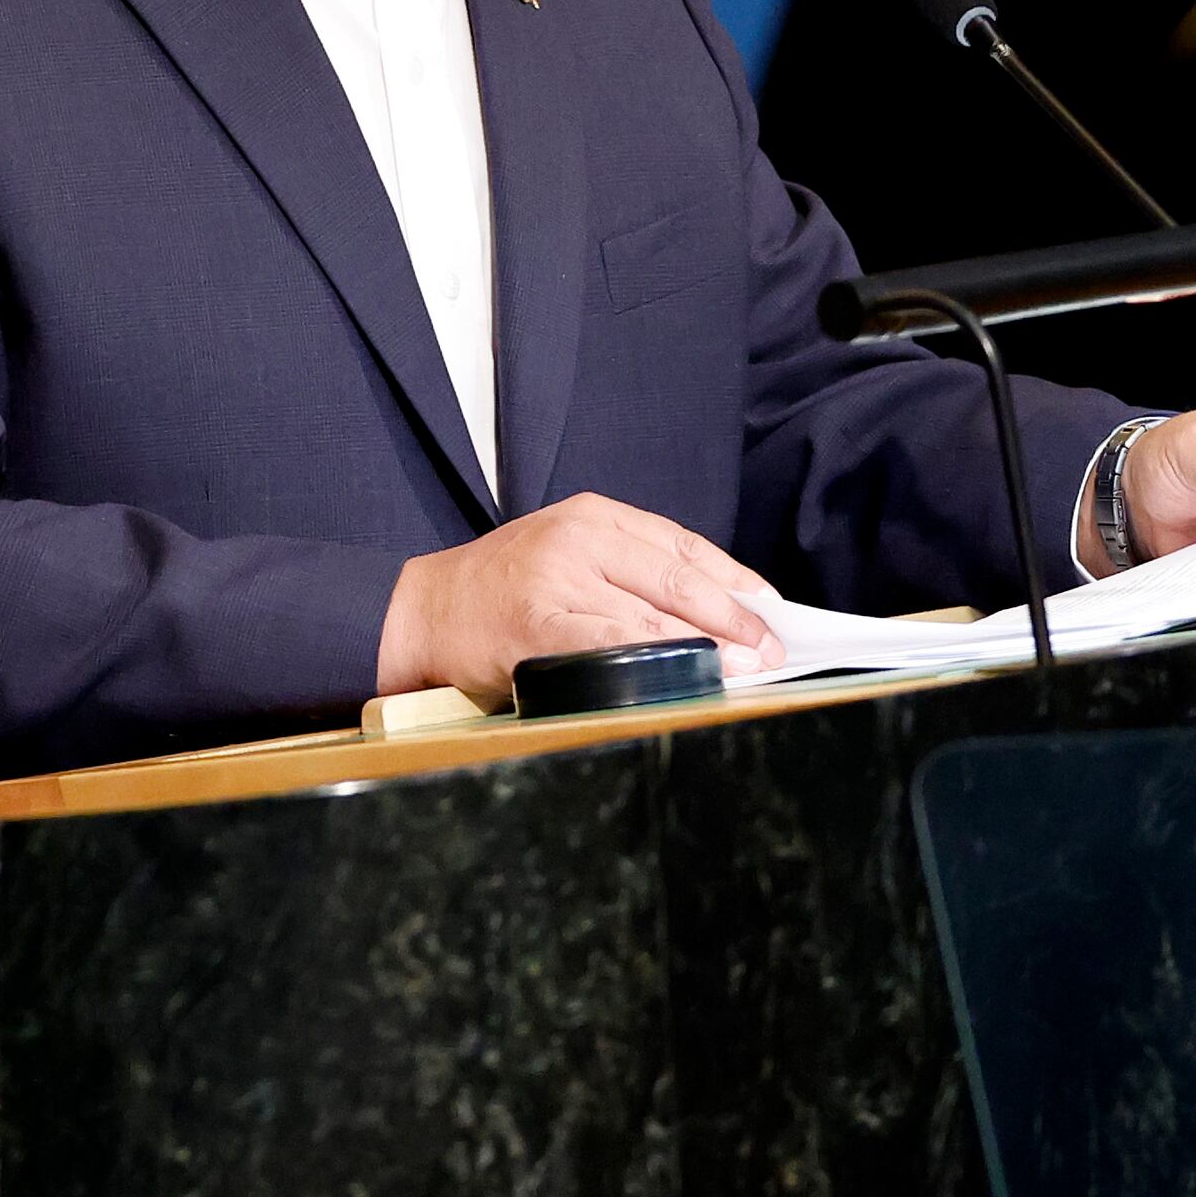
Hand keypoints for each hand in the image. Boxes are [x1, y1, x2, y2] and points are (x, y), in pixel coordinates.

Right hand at [377, 494, 778, 700]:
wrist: (423, 610)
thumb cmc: (505, 590)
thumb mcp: (567, 554)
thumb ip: (629, 570)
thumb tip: (719, 611)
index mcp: (591, 515)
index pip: (683, 546)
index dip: (735, 582)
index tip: (772, 613)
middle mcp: (577, 538)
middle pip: (677, 582)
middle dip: (733, 622)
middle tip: (770, 653)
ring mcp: (556, 579)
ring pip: (651, 619)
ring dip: (705, 652)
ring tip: (740, 673)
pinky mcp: (538, 624)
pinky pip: (611, 649)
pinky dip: (654, 668)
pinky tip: (685, 681)